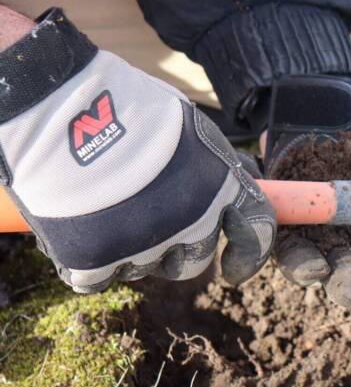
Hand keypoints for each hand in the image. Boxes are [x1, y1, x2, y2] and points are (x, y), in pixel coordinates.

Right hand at [0, 9, 274, 291]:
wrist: (59, 109)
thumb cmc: (127, 107)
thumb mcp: (191, 127)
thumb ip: (215, 166)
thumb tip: (239, 184)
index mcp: (221, 188)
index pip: (255, 234)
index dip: (248, 257)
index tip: (235, 269)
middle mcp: (191, 222)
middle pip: (194, 262)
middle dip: (177, 250)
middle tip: (148, 223)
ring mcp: (143, 246)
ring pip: (144, 268)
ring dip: (131, 249)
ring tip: (105, 207)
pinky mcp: (95, 262)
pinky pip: (98, 279)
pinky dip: (89, 262)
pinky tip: (78, 229)